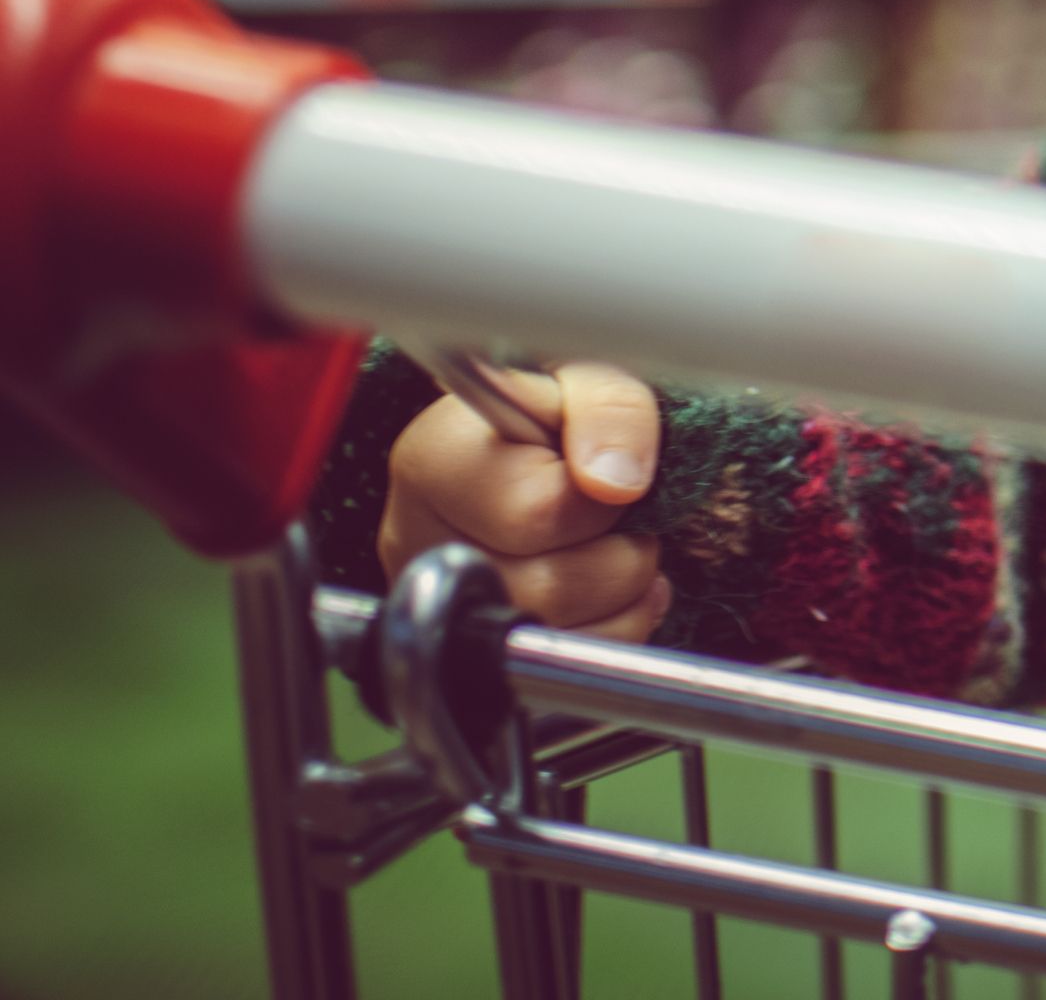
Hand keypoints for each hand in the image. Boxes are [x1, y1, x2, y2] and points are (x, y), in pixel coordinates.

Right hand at [377, 360, 670, 639]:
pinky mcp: (466, 654)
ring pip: (550, 641)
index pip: (536, 512)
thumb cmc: (563, 406)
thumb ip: (610, 408)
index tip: (599, 471)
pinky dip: (611, 636)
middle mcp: (417, 540)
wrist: (548, 439)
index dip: (597, 498)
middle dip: (616, 553)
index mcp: (434, 461)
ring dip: (618, 597)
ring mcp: (436, 605)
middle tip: (617, 516)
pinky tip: (606, 591)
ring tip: (611, 548)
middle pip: (543, 589)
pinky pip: (554, 679)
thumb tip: (613, 480)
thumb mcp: (595, 375)